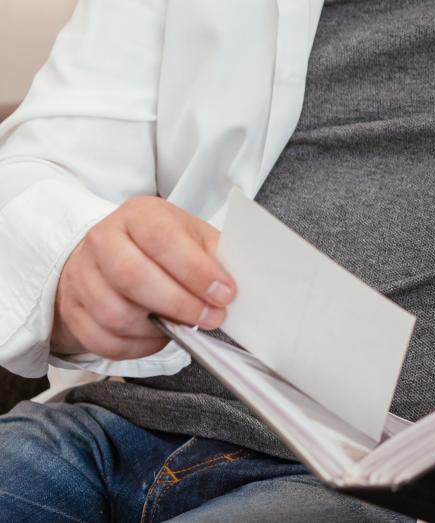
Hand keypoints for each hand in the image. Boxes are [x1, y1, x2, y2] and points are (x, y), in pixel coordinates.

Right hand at [51, 196, 232, 359]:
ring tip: (185, 327)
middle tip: (211, 318)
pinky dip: (136, 347)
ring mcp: (82, 276)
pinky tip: (159, 337)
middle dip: (179, 304)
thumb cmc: (161, 244)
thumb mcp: (191, 235)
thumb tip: (235, 284)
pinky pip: (103, 340)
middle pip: (132, 277)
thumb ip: (214, 255)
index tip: (224, 293)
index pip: (163, 240)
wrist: (111, 251)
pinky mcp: (72, 308)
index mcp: (138, 215)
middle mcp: (103, 241)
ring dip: (158, 329)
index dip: (195, 271)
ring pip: (115, 314)